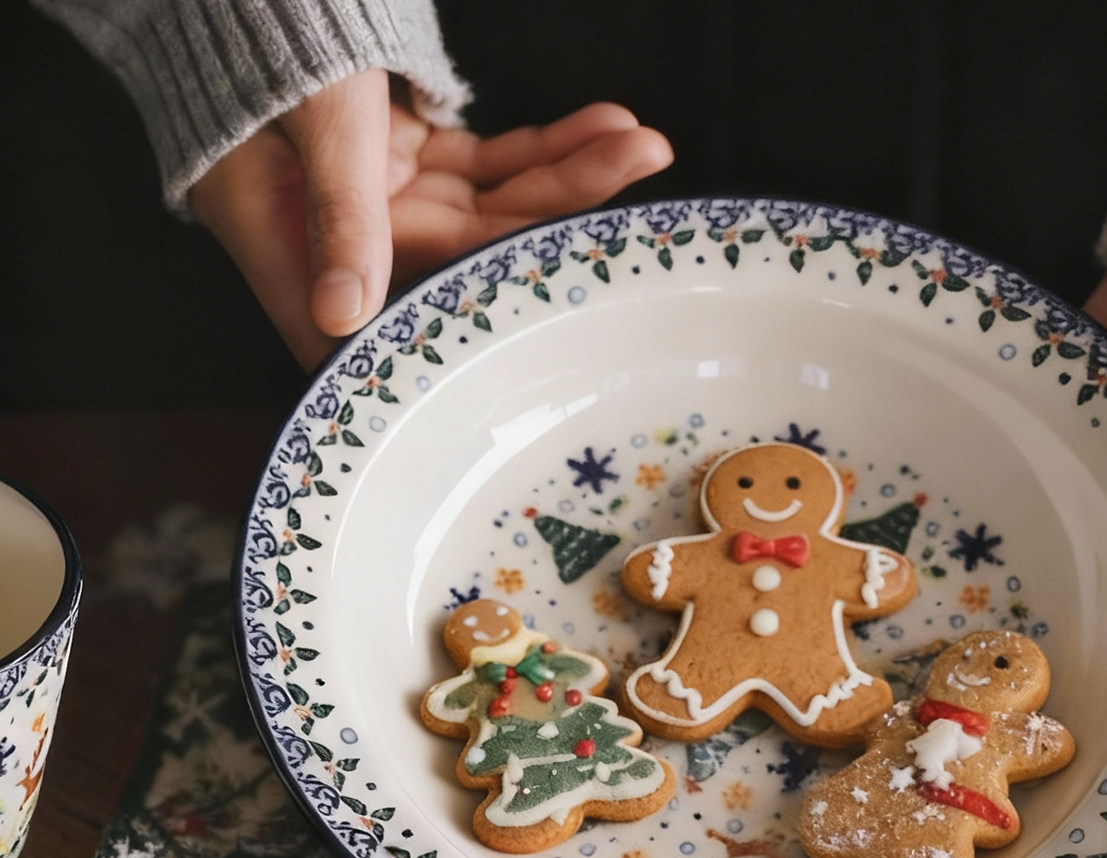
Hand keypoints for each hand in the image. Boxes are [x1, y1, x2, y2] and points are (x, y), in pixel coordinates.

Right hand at [190, 72, 673, 368]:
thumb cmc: (253, 46)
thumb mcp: (312, 130)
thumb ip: (339, 220)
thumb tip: (341, 322)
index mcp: (303, 264)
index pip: (394, 334)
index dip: (464, 353)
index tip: (550, 354)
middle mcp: (353, 251)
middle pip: (475, 263)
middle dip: (561, 227)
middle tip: (641, 199)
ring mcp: (390, 211)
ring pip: (499, 209)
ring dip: (574, 177)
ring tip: (646, 143)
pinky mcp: (413, 169)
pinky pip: (492, 167)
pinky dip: (546, 146)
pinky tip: (607, 123)